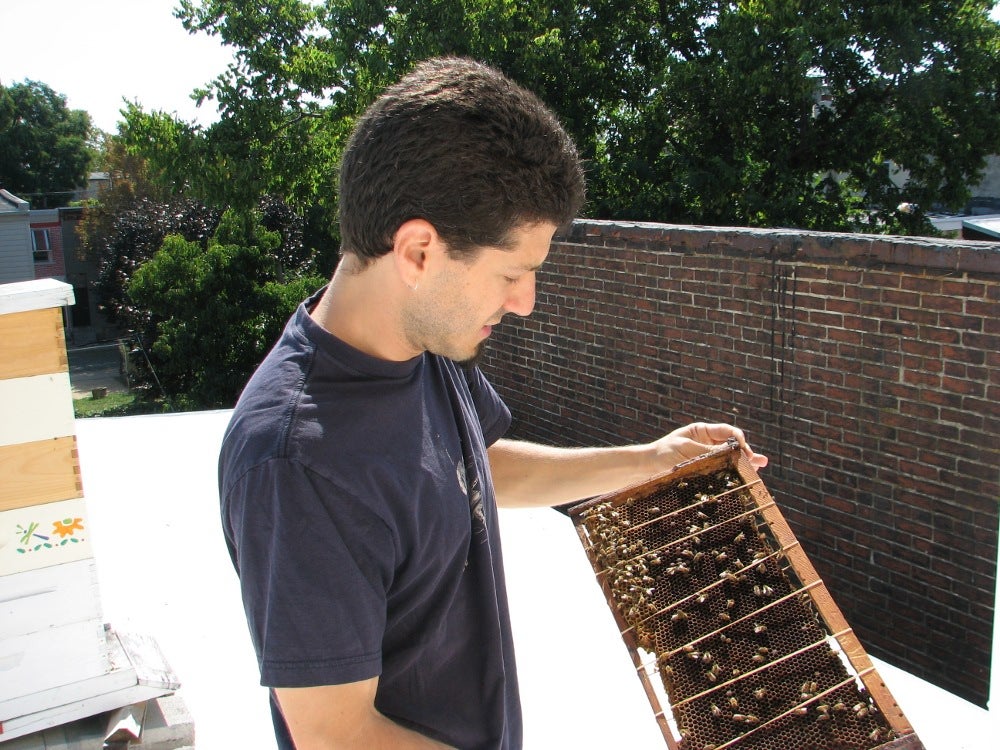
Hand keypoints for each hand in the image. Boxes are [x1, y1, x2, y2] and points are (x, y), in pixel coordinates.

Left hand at [649, 422, 767, 472]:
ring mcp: (707, 456)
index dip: (738, 440)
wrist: (646, 469)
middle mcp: (708, 442)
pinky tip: (748, 474)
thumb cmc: (663, 454)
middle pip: (732, 445)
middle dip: (745, 452)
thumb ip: (709, 451)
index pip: (727, 431)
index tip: (743, 451)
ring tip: (759, 466)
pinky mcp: (705, 469)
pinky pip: (722, 469)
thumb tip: (732, 452)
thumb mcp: (686, 450)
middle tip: (757, 462)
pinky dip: (734, 471)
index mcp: (703, 431)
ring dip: (744, 462)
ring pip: (730, 457)